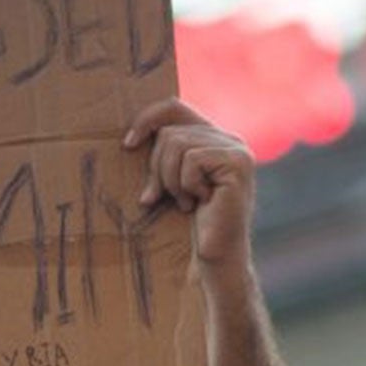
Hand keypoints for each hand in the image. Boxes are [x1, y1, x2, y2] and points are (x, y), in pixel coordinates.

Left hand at [126, 98, 254, 269]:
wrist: (216, 257)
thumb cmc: (191, 224)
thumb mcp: (170, 182)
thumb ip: (163, 156)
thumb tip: (130, 140)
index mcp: (214, 138)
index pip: (174, 107)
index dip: (147, 119)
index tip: (128, 144)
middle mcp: (230, 139)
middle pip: (170, 131)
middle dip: (157, 167)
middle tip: (163, 196)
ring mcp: (236, 150)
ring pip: (177, 144)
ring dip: (171, 180)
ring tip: (186, 202)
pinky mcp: (237, 163)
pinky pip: (191, 160)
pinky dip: (186, 185)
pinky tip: (200, 202)